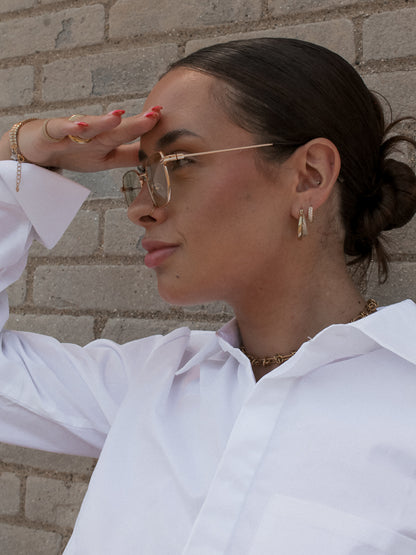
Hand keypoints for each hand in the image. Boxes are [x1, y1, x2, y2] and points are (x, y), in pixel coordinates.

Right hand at [0, 107, 161, 171]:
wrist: (36, 149)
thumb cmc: (74, 152)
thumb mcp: (105, 158)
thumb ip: (129, 156)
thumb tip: (155, 158)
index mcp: (107, 143)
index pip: (130, 136)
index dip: (146, 128)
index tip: (163, 115)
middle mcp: (93, 135)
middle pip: (116, 130)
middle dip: (135, 123)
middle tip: (154, 114)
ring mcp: (73, 133)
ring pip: (90, 128)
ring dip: (104, 122)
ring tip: (119, 116)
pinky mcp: (53, 133)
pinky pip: (62, 130)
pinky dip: (70, 128)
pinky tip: (81, 128)